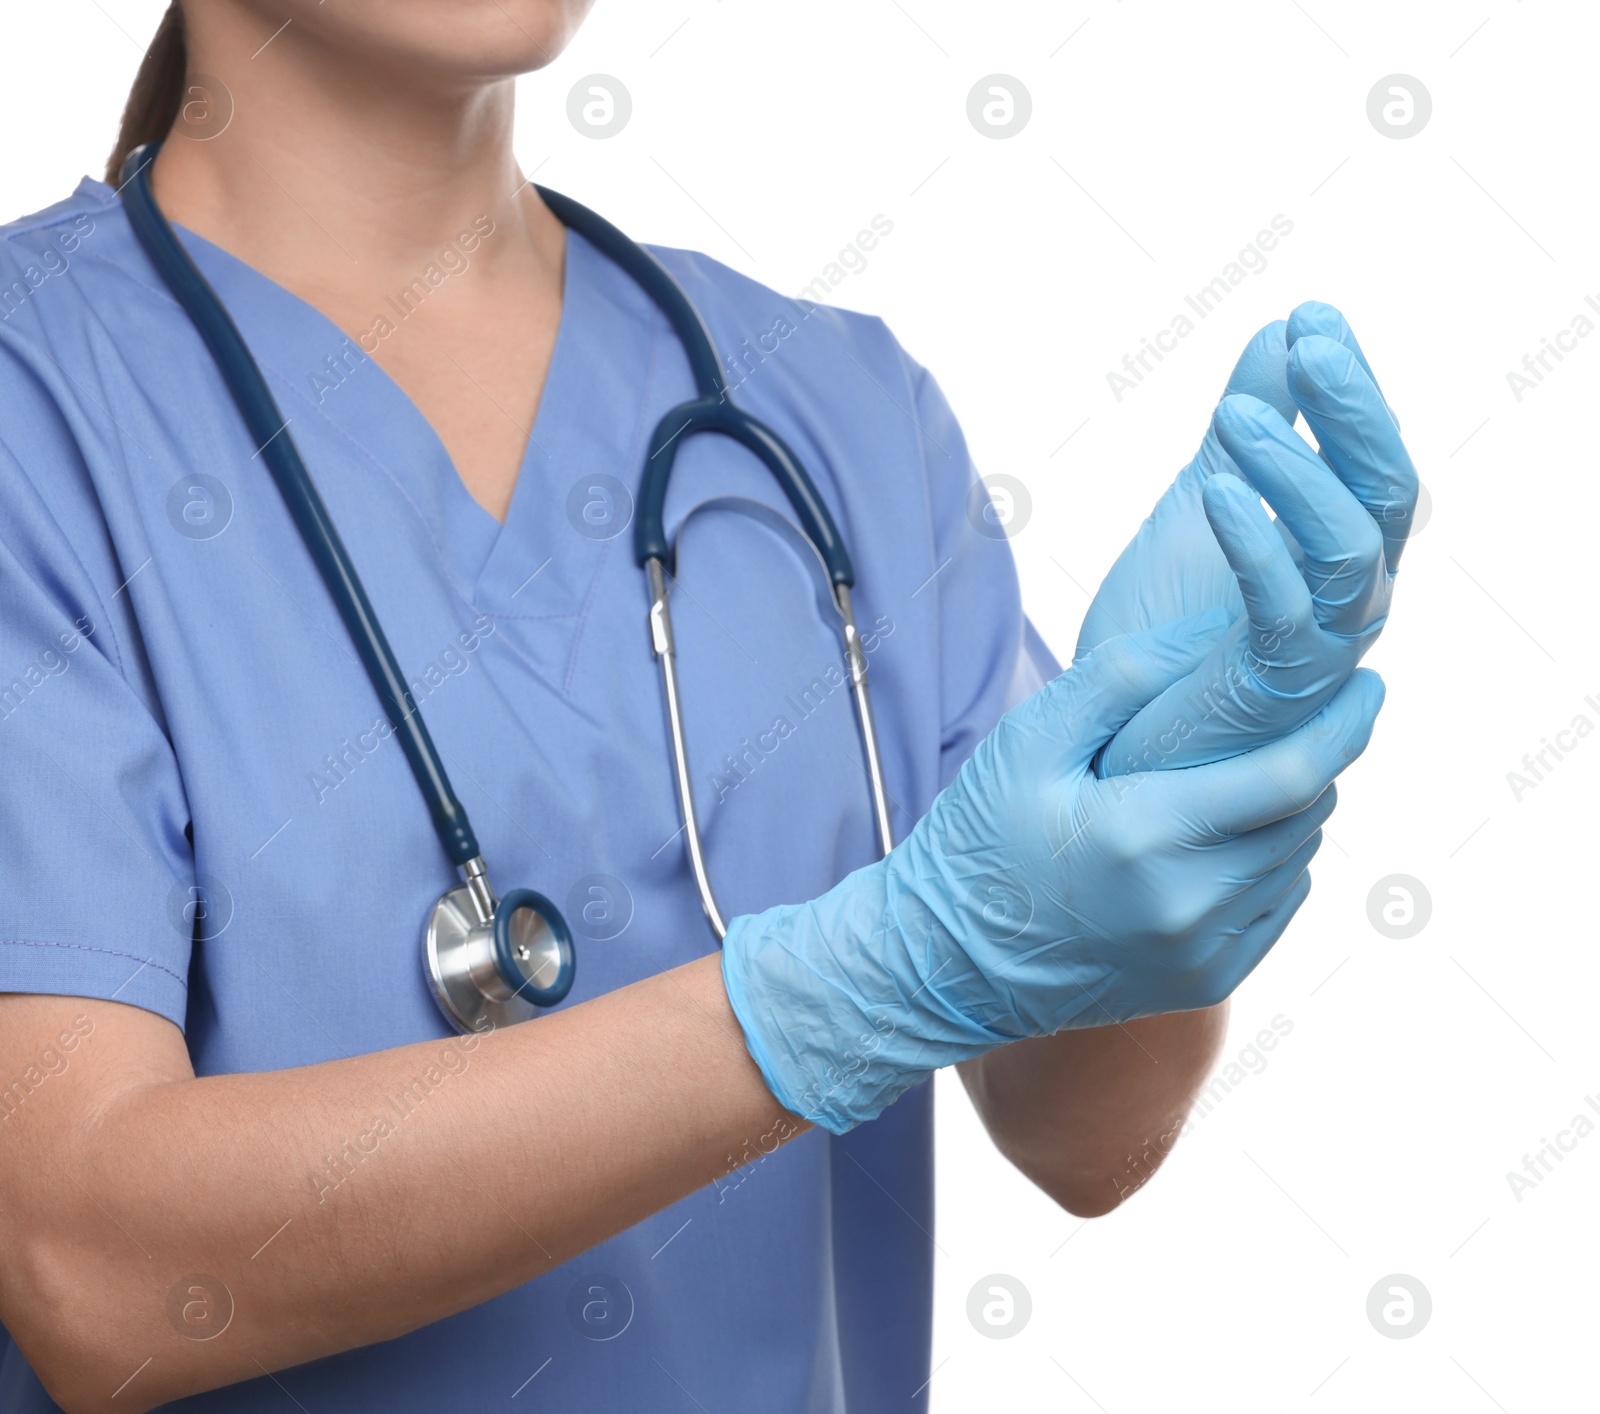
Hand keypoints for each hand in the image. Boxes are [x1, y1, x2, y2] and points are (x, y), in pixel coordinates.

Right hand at [720, 611, 1384, 1133]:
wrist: (945, 965)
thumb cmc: (978, 842)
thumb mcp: (1029, 741)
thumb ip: (1122, 678)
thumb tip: (1217, 629)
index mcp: (1147, 838)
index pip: (1292, 774)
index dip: (1343, 724)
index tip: (1370, 682)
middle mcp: (1190, 906)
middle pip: (1306, 815)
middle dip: (1322, 758)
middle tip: (1315, 712)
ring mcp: (1205, 954)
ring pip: (1297, 860)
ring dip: (1297, 809)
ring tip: (1268, 766)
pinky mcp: (1207, 983)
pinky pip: (1276, 905)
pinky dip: (1275, 859)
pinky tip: (1234, 831)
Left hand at [1078, 303, 1416, 774]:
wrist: (1113, 739)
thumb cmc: (1162, 632)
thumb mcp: (1201, 506)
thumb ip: (1245, 430)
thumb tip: (1284, 333)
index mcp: (1336, 555)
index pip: (1368, 460)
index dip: (1348, 389)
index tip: (1311, 315)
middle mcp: (1347, 600)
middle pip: (1385, 495)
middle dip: (1352, 411)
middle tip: (1312, 337)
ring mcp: (1318, 648)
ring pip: (1350, 548)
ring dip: (1299, 471)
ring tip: (1236, 415)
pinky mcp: (1269, 689)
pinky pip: (1286, 613)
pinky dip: (1257, 546)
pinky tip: (1215, 492)